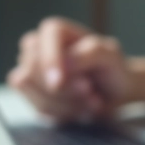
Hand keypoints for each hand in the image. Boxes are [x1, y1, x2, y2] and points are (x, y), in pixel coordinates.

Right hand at [6, 17, 144, 121]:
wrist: (114, 93)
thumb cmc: (112, 69)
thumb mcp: (111, 56)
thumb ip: (90, 53)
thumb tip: (65, 62)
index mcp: (55, 31)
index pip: (41, 41)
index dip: (48, 61)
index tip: (59, 81)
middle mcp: (37, 48)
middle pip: (31, 68)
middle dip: (63, 88)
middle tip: (89, 90)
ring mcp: (31, 72)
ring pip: (30, 89)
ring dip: (65, 102)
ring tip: (91, 99)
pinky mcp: (32, 96)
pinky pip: (37, 108)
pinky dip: (63, 113)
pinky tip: (81, 108)